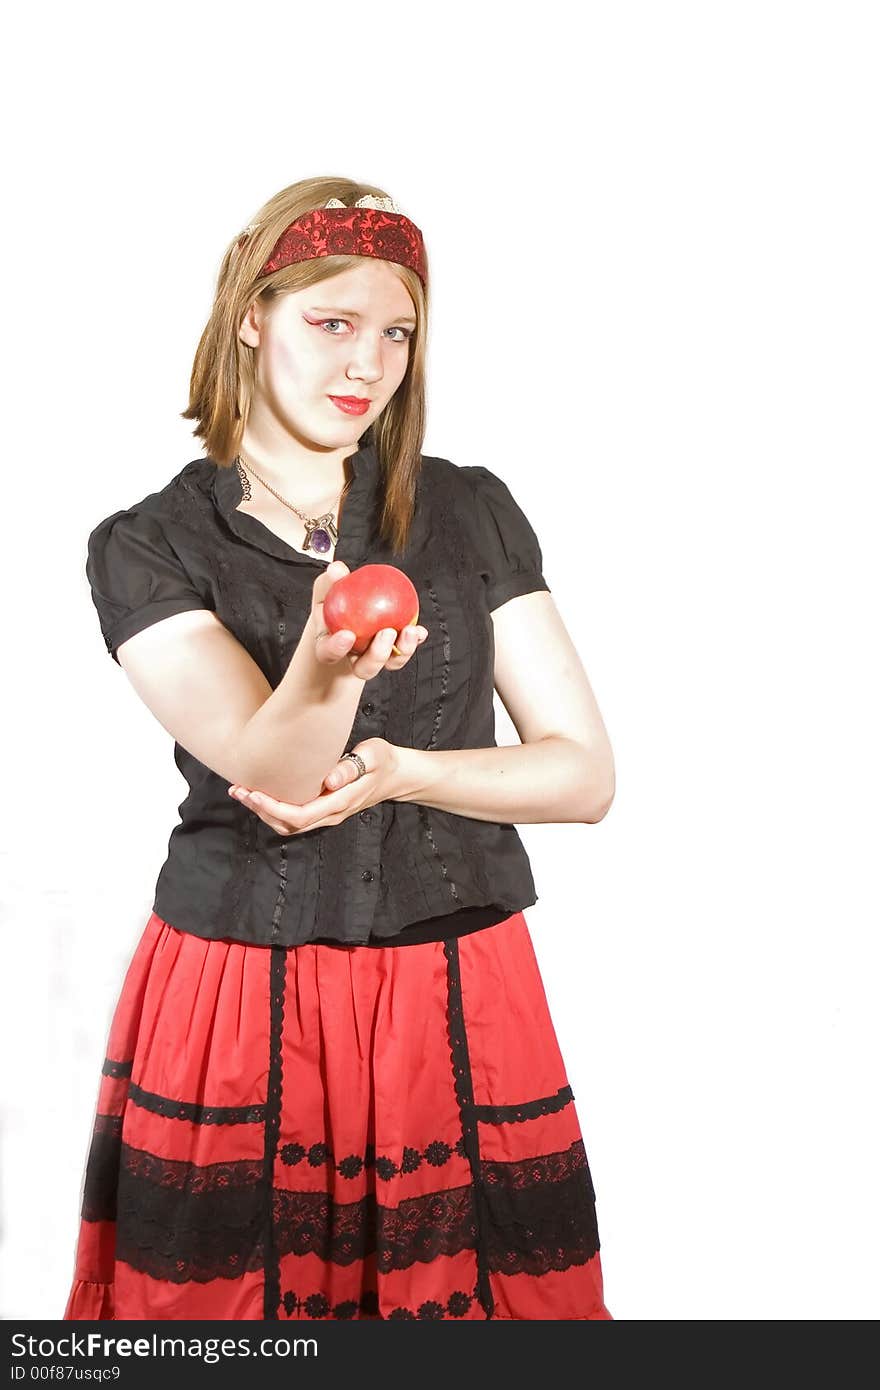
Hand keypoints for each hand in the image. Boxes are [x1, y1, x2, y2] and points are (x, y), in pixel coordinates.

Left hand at [227, 737, 399, 835]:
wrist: (395, 775)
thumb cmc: (382, 761)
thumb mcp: (373, 755)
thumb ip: (353, 766)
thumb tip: (329, 781)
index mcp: (340, 802)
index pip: (300, 815)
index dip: (273, 807)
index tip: (254, 792)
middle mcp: (330, 814)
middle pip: (288, 825)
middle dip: (260, 810)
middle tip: (239, 790)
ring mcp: (326, 815)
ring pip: (288, 825)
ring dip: (263, 811)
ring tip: (242, 792)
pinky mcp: (322, 810)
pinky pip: (293, 818)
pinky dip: (273, 809)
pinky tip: (260, 793)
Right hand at [310, 561, 427, 676]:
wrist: (348, 613)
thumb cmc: (335, 602)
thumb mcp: (328, 589)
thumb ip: (330, 581)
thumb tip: (337, 569)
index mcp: (329, 647)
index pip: (328, 653)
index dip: (337, 648)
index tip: (347, 635)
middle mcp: (353, 658)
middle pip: (364, 668)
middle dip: (377, 655)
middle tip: (387, 632)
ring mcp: (375, 658)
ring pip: (388, 663)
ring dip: (402, 650)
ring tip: (409, 630)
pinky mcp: (393, 653)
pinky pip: (405, 649)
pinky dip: (414, 640)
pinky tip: (420, 630)